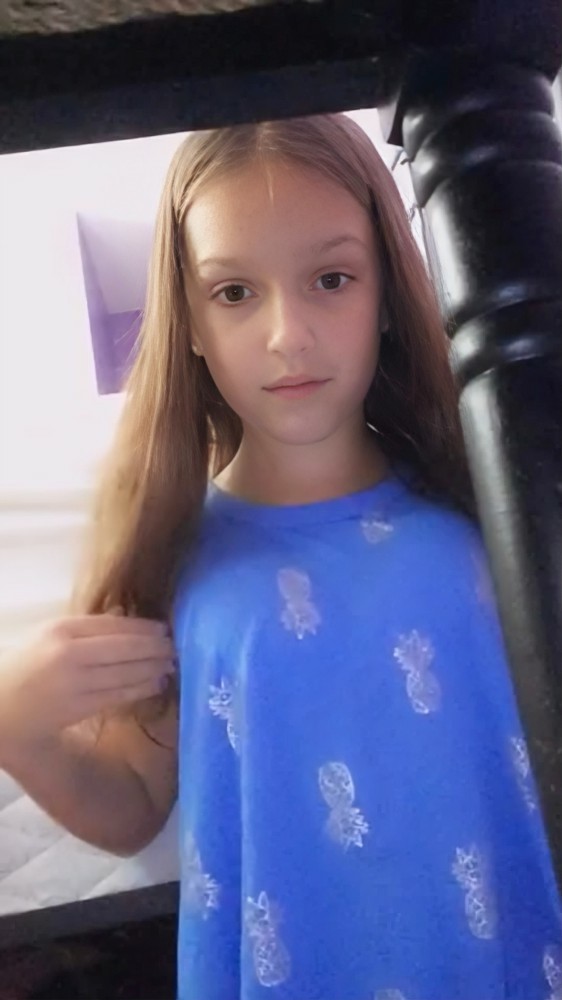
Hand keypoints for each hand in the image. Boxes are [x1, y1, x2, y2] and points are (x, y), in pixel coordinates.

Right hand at [0, 614, 175, 750]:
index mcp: (61, 630)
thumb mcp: (48, 634)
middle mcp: (70, 654)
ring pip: (126, 672)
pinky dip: (142, 688)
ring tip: (171, 664)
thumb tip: (126, 620)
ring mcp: (75, 682)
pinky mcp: (79, 707)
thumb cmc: (24, 665)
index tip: (163, 628)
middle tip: (175, 646)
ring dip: (154, 668)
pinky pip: (119, 694)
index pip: (113, 625)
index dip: (143, 627)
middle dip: (155, 647)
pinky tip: (156, 683)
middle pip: (125, 648)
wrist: (1, 707)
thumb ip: (85, 627)